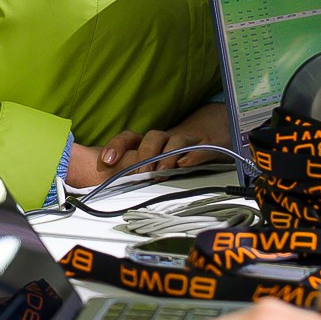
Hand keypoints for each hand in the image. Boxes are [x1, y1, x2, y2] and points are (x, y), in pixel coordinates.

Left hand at [69, 101, 233, 189]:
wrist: (214, 136)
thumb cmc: (175, 155)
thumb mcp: (154, 162)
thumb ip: (132, 170)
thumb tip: (106, 183)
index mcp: (150, 142)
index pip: (129, 138)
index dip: (116, 146)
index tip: (106, 161)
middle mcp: (167, 139)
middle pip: (152, 137)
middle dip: (144, 154)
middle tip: (140, 173)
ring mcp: (188, 142)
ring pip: (176, 141)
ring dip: (166, 156)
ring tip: (160, 172)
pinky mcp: (208, 147)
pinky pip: (201, 149)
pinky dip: (193, 156)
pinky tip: (184, 163)